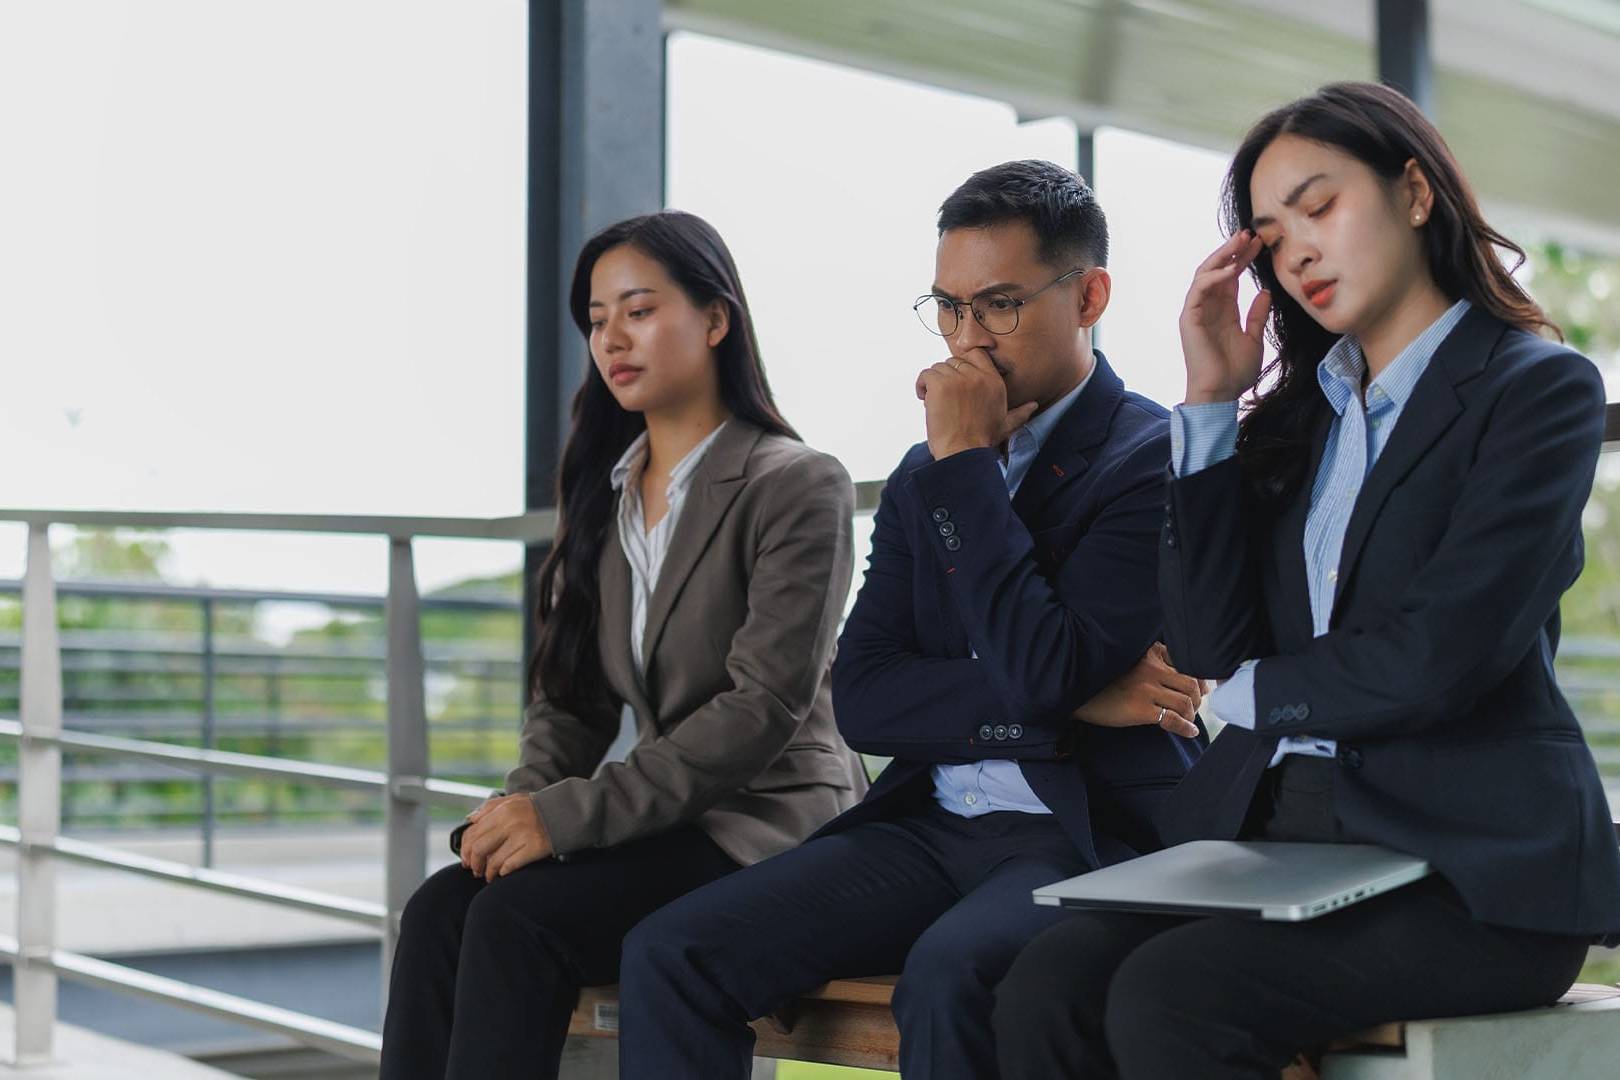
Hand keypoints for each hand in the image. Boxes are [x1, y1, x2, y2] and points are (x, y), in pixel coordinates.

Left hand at [458, 794, 552, 880]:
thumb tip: (470, 820)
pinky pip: (510, 866)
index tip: (466, 859)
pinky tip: (502, 873)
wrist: (564, 812)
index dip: (465, 849)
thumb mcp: (512, 800)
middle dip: (474, 863)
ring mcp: (522, 836)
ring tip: (489, 875)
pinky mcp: (534, 848)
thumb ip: (489, 808)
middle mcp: (510, 822)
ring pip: (494, 861)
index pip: (472, 833)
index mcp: (502, 811)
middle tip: (475, 870)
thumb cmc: (536, 808)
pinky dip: (502, 872)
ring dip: (488, 872)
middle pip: (479, 849)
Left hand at [915, 347, 1038, 459]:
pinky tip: (924, 399)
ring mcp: (959, 379)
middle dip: (946, 377)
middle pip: (954, 361)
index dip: (963, 361)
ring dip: (933, 383)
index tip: (956, 376)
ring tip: (933, 401)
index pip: (977, 354)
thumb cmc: (981, 441)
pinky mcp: (941, 385)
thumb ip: (1019, 413)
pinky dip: (921, 385)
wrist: (963, 452)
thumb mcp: (1005, 425)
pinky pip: (926, 374)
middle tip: (944, 397)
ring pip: (938, 368)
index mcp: (994, 382)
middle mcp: (978, 376)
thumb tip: (1033, 406)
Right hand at [1073, 642, 1204, 737]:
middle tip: (1193, 707)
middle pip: (1191, 683)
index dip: (1200, 678)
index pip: (1186, 663)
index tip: (1202, 689)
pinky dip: (1185, 728)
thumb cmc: (1104, 679)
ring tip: (1186, 719)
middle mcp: (1150, 668)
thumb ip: (1153, 663)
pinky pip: (1173, 719)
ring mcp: (1146, 688)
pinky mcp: (1141, 708)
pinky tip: (1188, 732)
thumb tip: (1185, 680)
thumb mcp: (1129, 662)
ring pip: (1185, 701)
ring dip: (1191, 713)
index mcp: (1149, 653)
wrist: (1078, 693)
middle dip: (1197, 699)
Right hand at [1179, 231, 1271, 403]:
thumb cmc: (1235, 372)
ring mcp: (1197, 311)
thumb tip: (1266, 292)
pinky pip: (1198, 290)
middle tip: (1250, 234)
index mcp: (1223, 311)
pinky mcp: (1189, 318)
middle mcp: (1208, 307)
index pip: (1232, 277)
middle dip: (1233, 251)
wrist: (1220, 393)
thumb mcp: (1254, 338)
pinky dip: (1213, 278)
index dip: (1244, 259)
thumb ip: (1257, 315)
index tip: (1260, 244)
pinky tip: (1230, 270)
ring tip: (1239, 243)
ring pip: (1205, 274)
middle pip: (1218, 270)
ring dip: (1222, 257)